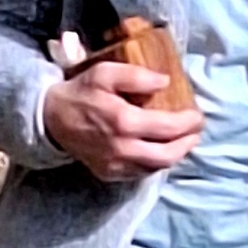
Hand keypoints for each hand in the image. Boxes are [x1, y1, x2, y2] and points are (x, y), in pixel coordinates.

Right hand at [43, 59, 203, 180]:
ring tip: (183, 140)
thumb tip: (165, 82)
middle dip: (188, 143)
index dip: (189, 123)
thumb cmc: (80, 93)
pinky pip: (142, 173)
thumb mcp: (105, 73)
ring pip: (157, 167)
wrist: (50, 120)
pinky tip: (161, 149)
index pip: (169, 128)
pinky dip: (156, 162)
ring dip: (175, 154)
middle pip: (168, 155)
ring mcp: (115, 165)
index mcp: (123, 122)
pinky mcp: (109, 174)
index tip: (197, 115)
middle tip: (195, 131)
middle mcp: (121, 148)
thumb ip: (136, 76)